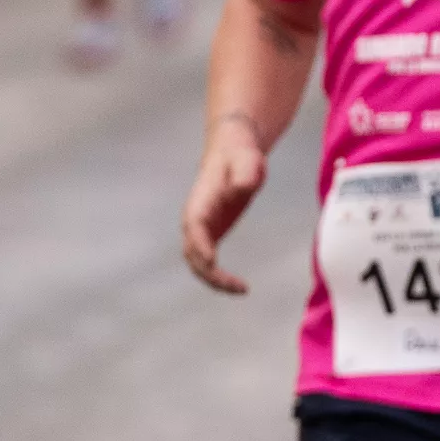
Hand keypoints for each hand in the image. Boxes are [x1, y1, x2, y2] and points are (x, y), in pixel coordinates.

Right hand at [181, 116, 267, 294]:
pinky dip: (219, 277)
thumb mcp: (247, 159)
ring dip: (213, 280)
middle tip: (237, 286)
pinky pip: (207, 263)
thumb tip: (244, 187)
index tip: (211, 262)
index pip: (195, 226)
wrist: (232, 151)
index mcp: (201, 200)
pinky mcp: (210, 235)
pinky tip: (241, 286)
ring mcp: (200, 229)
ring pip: (196, 262)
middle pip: (192, 252)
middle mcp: (195, 218)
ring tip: (241, 289)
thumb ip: (246, 172)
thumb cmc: (241, 155)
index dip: (200, 244)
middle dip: (209, 272)